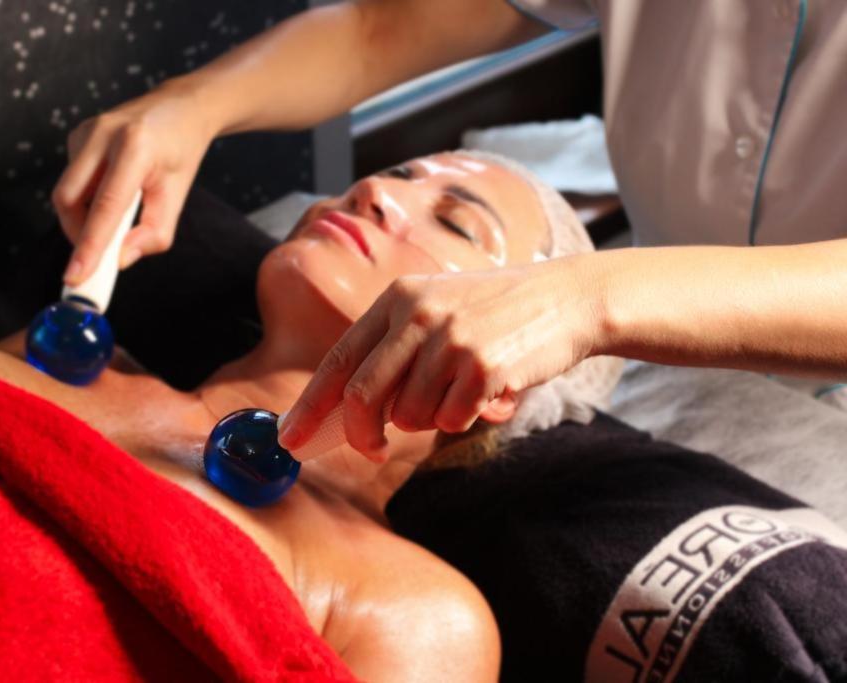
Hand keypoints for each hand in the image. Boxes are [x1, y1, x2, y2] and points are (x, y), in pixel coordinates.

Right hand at [53, 80, 218, 285]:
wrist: (179, 108)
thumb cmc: (180, 152)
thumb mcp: (177, 195)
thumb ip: (153, 233)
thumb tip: (121, 260)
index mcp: (135, 147)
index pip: (106, 206)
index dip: (89, 245)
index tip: (76, 275)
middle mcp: (104, 134)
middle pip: (69, 199)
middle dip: (78, 234)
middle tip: (96, 255)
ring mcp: (86, 131)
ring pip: (67, 191)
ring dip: (84, 215)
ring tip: (118, 213)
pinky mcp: (77, 135)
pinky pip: (71, 179)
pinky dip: (86, 197)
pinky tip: (110, 189)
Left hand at [278, 257, 605, 459]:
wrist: (568, 298)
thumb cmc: (496, 314)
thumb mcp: (436, 310)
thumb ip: (394, 352)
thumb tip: (348, 413)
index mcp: (397, 299)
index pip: (339, 360)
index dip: (311, 405)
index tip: (290, 439)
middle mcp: (417, 313)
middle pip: (364, 396)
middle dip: (362, 435)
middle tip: (373, 450)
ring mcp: (450, 338)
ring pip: (410, 415)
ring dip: (431, 419)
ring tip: (460, 392)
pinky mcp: (483, 364)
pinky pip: (451, 419)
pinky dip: (464, 418)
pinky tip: (487, 392)